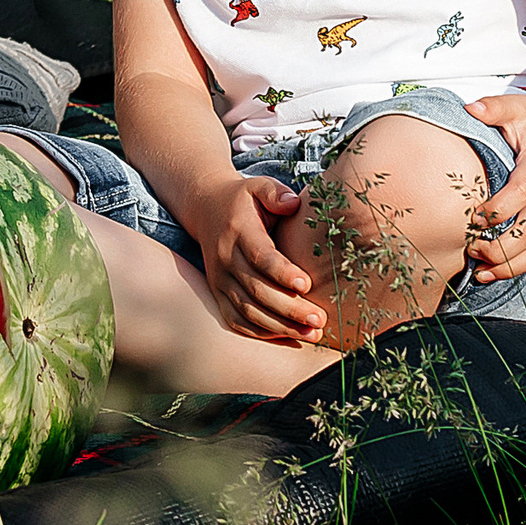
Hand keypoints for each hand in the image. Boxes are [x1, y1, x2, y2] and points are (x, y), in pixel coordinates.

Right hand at [194, 175, 325, 344]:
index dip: (282, 272)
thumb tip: (293, 203)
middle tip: (320, 320)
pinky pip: (236, 321)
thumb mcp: (257, 186)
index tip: (307, 284)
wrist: (205, 208)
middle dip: (290, 309)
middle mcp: (225, 258)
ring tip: (312, 334)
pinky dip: (261, 334)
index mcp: (238, 231)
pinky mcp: (217, 293)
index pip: (260, 256)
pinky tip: (289, 338)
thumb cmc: (243, 199)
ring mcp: (219, 279)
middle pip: (257, 290)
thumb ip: (275, 193)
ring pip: (247, 311)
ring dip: (280, 327)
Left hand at [463, 90, 525, 284]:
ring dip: (513, 265)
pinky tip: (507, 268)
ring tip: (484, 271)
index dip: (496, 212)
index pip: (520, 195)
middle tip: (472, 251)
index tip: (473, 220)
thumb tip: (470, 108)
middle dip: (499, 250)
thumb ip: (493, 108)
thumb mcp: (515, 107)